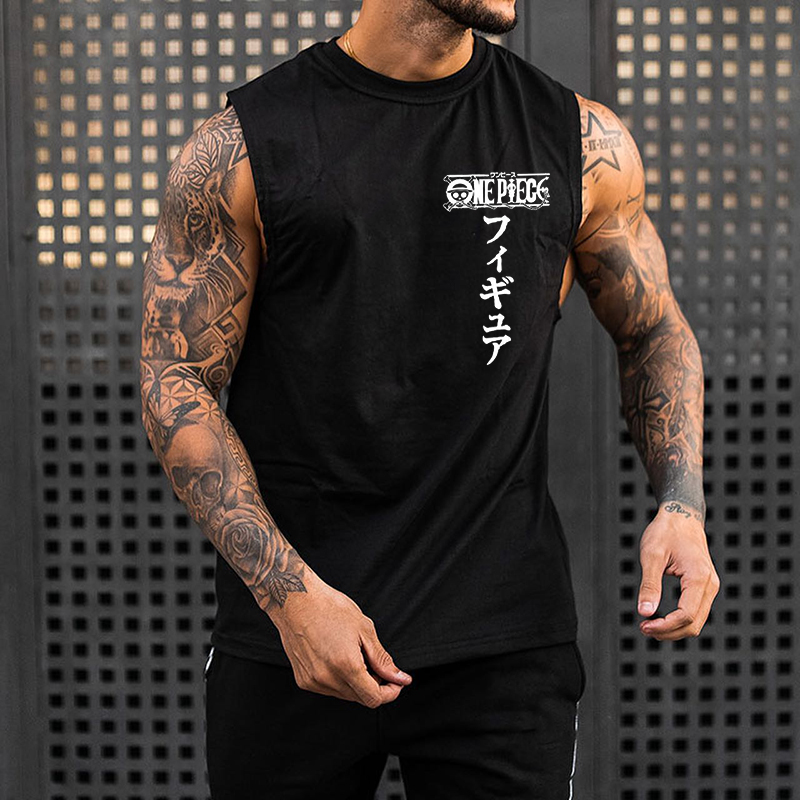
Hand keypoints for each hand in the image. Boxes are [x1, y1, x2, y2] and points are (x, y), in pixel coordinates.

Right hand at [267, 571, 412, 706]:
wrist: (295, 601)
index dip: (390, 692)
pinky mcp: (303, 680)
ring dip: (356, 683)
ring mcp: (313, 681)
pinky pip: (329, 689)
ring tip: (354, 655)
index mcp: (346, 665)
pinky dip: (339, 680)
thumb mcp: (364, 629)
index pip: (374, 698)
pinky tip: (338, 658)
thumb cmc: (329, 608)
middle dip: (374, 685)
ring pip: (345, 695)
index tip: (396, 682)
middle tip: (375, 662)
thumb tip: (399, 678)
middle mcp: (327, 678)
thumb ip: (382, 659)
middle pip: (360, 698)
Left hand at [637, 500, 720, 639]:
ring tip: (650, 626)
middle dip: (669, 632)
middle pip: (694, 624)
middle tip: (644, 628)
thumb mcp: (652, 555)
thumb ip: (649, 585)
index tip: (644, 626)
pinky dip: (680, 620)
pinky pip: (696, 612)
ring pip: (697, 621)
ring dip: (675, 629)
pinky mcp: (705, 587)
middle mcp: (710, 585)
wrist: (682, 516)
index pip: (686, 615)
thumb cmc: (666, 532)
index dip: (665, 626)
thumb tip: (644, 612)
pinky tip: (662, 619)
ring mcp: (710, 587)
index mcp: (699, 578)